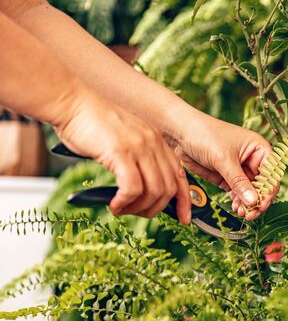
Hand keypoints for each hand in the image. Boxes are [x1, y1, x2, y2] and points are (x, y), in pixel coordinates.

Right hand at [55, 90, 191, 223]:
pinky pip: (132, 188)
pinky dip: (124, 202)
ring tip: (121, 209)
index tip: (183, 218)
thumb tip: (141, 192)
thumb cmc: (91, 124)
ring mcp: (139, 147)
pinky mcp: (121, 153)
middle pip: (168, 188)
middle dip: (154, 209)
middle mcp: (153, 143)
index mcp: (157, 140)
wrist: (71, 102)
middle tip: (135, 213)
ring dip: (138, 208)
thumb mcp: (125, 141)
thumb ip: (137, 161)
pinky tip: (114, 204)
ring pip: (154, 191)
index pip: (180, 176)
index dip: (184, 200)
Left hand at [171, 112, 277, 220]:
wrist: (180, 133)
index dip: (269, 189)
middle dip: (258, 200)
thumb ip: (238, 181)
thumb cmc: (205, 135)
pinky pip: (238, 193)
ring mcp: (240, 169)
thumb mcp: (224, 159)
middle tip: (251, 214)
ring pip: (251, 191)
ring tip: (241, 213)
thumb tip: (253, 201)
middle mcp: (252, 159)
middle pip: (263, 185)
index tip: (262, 203)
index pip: (271, 172)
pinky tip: (235, 208)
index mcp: (258, 148)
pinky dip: (238, 201)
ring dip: (247, 203)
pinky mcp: (228, 177)